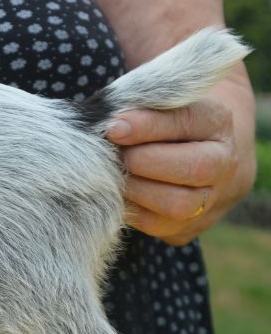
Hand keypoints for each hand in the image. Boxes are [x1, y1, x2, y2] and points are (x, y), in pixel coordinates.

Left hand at [107, 95, 248, 245]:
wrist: (189, 157)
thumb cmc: (159, 123)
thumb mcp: (155, 105)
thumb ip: (137, 108)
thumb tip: (110, 126)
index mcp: (215, 122)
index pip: (186, 122)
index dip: (148, 127)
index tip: (114, 128)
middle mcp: (222, 163)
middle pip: (194, 168)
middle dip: (144, 162)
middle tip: (115, 155)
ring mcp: (209, 200)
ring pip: (178, 205)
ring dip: (136, 189)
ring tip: (113, 174)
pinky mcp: (186, 227)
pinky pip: (156, 226)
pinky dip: (130, 210)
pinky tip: (116, 193)